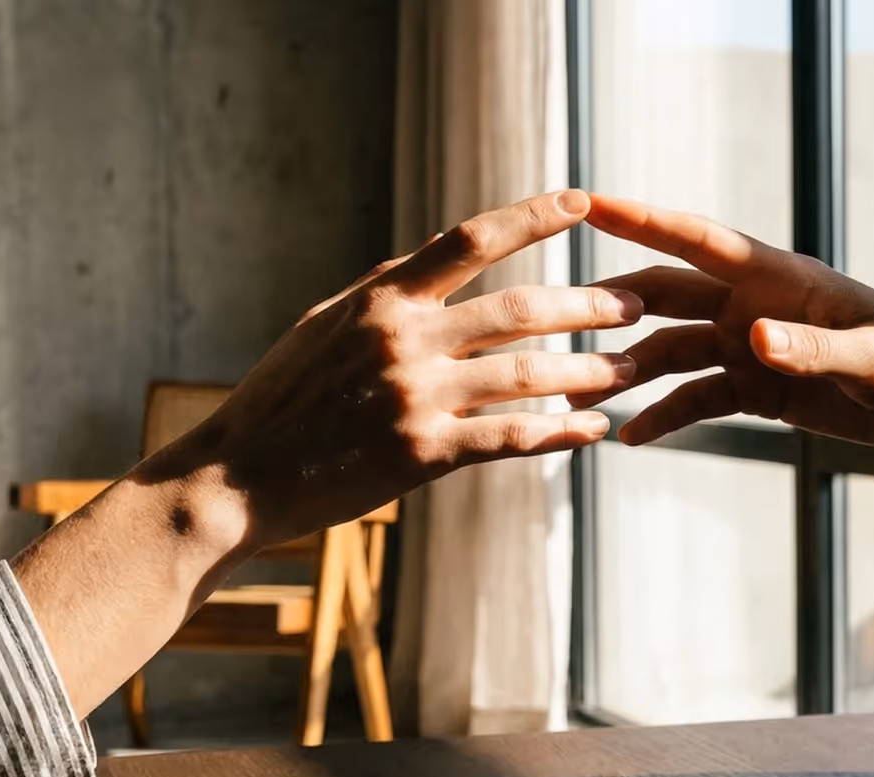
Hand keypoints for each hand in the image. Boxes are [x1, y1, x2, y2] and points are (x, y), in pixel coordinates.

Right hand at [143, 190, 643, 546]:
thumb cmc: (281, 400)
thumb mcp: (323, 326)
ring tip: (629, 368)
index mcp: (381, 298)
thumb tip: (437, 259)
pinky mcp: (423, 454)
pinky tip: (593, 430)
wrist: (239, 478)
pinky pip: (512, 438)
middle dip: (587, 304)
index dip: (531, 216)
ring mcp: (415, 397)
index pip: (470, 239)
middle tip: (634, 303)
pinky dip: (560, 432)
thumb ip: (385, 294)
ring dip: (588, 370)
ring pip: (528, 374)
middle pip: (519, 308)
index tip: (581, 202)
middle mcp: (403, 340)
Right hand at [566, 194, 873, 454]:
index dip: (641, 219)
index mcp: (778, 277)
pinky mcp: (759, 387)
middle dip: (615, 304)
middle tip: (559, 320)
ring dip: (631, 368)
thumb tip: (757, 337)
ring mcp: (751, 345)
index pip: (697, 239)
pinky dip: (666, 415)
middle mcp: (753, 303)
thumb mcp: (872, 360)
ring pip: (672, 350)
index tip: (587, 201)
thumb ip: (814, 348)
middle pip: (667, 294)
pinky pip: (697, 398)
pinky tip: (631, 438)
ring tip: (583, 394)